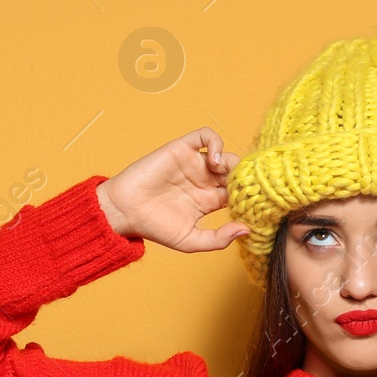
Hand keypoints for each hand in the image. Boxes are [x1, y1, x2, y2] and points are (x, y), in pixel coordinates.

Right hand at [97, 129, 250, 251]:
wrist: (125, 212)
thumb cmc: (154, 227)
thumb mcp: (191, 241)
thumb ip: (219, 239)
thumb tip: (247, 230)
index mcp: (209, 200)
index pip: (239, 191)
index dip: (249, 195)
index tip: (252, 204)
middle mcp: (204, 180)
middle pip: (236, 171)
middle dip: (243, 177)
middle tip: (242, 187)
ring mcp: (194, 163)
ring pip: (224, 152)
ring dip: (232, 161)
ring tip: (224, 176)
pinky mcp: (182, 149)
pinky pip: (205, 136)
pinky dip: (216, 143)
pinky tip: (214, 161)